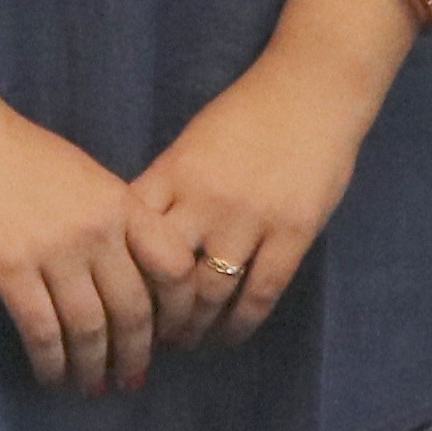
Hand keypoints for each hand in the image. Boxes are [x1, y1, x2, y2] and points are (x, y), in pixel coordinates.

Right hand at [0, 96, 164, 392]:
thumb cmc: (22, 155)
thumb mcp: (86, 179)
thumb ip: (113, 222)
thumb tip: (129, 281)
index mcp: (122, 203)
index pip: (173, 267)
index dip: (179, 311)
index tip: (171, 336)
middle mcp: (97, 230)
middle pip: (133, 309)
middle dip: (135, 355)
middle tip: (131, 380)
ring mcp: (54, 250)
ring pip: (89, 329)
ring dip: (93, 367)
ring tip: (91, 387)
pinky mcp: (10, 268)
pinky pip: (42, 331)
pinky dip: (51, 363)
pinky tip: (52, 376)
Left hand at [128, 46, 376, 351]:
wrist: (312, 90)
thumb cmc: (247, 114)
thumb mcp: (193, 143)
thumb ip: (168, 187)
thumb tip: (136, 239)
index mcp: (175, 172)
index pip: (133, 238)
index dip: (122, 277)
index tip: (119, 301)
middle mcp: (206, 199)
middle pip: (166, 275)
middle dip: (155, 316)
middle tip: (151, 337)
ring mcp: (251, 218)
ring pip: (211, 293)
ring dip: (195, 327)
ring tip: (188, 340)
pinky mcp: (293, 233)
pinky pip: (260, 294)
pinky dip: (240, 324)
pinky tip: (230, 335)